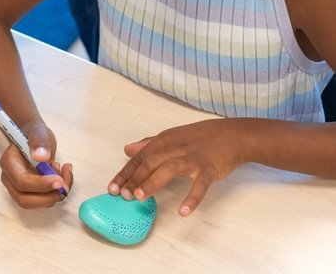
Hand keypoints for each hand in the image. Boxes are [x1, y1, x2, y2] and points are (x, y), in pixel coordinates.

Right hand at [0, 120, 72, 207]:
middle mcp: (9, 178)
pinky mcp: (29, 192)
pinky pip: (42, 200)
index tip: (59, 181)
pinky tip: (61, 176)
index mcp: (8, 163)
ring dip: (54, 195)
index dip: (41, 185)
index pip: (22, 182)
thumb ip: (39, 142)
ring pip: (34, 203)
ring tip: (64, 173)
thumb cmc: (34, 134)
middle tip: (64, 184)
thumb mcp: (39, 132)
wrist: (35, 138)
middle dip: (48, 196)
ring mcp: (17, 187)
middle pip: (25, 199)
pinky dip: (55, 193)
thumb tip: (40, 156)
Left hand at [107, 119, 249, 215]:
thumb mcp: (171, 136)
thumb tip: (127, 150)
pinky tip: (183, 211)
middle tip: (122, 195)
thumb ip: (148, 144)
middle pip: (150, 162)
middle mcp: (176, 148)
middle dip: (134, 179)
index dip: (125, 173)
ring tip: (140, 198)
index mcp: (164, 141)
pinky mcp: (210, 169)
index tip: (112, 187)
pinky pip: (200, 185)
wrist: (234, 135)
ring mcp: (193, 158)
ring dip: (153, 183)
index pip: (139, 157)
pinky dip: (192, 198)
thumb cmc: (201, 137)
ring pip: (169, 169)